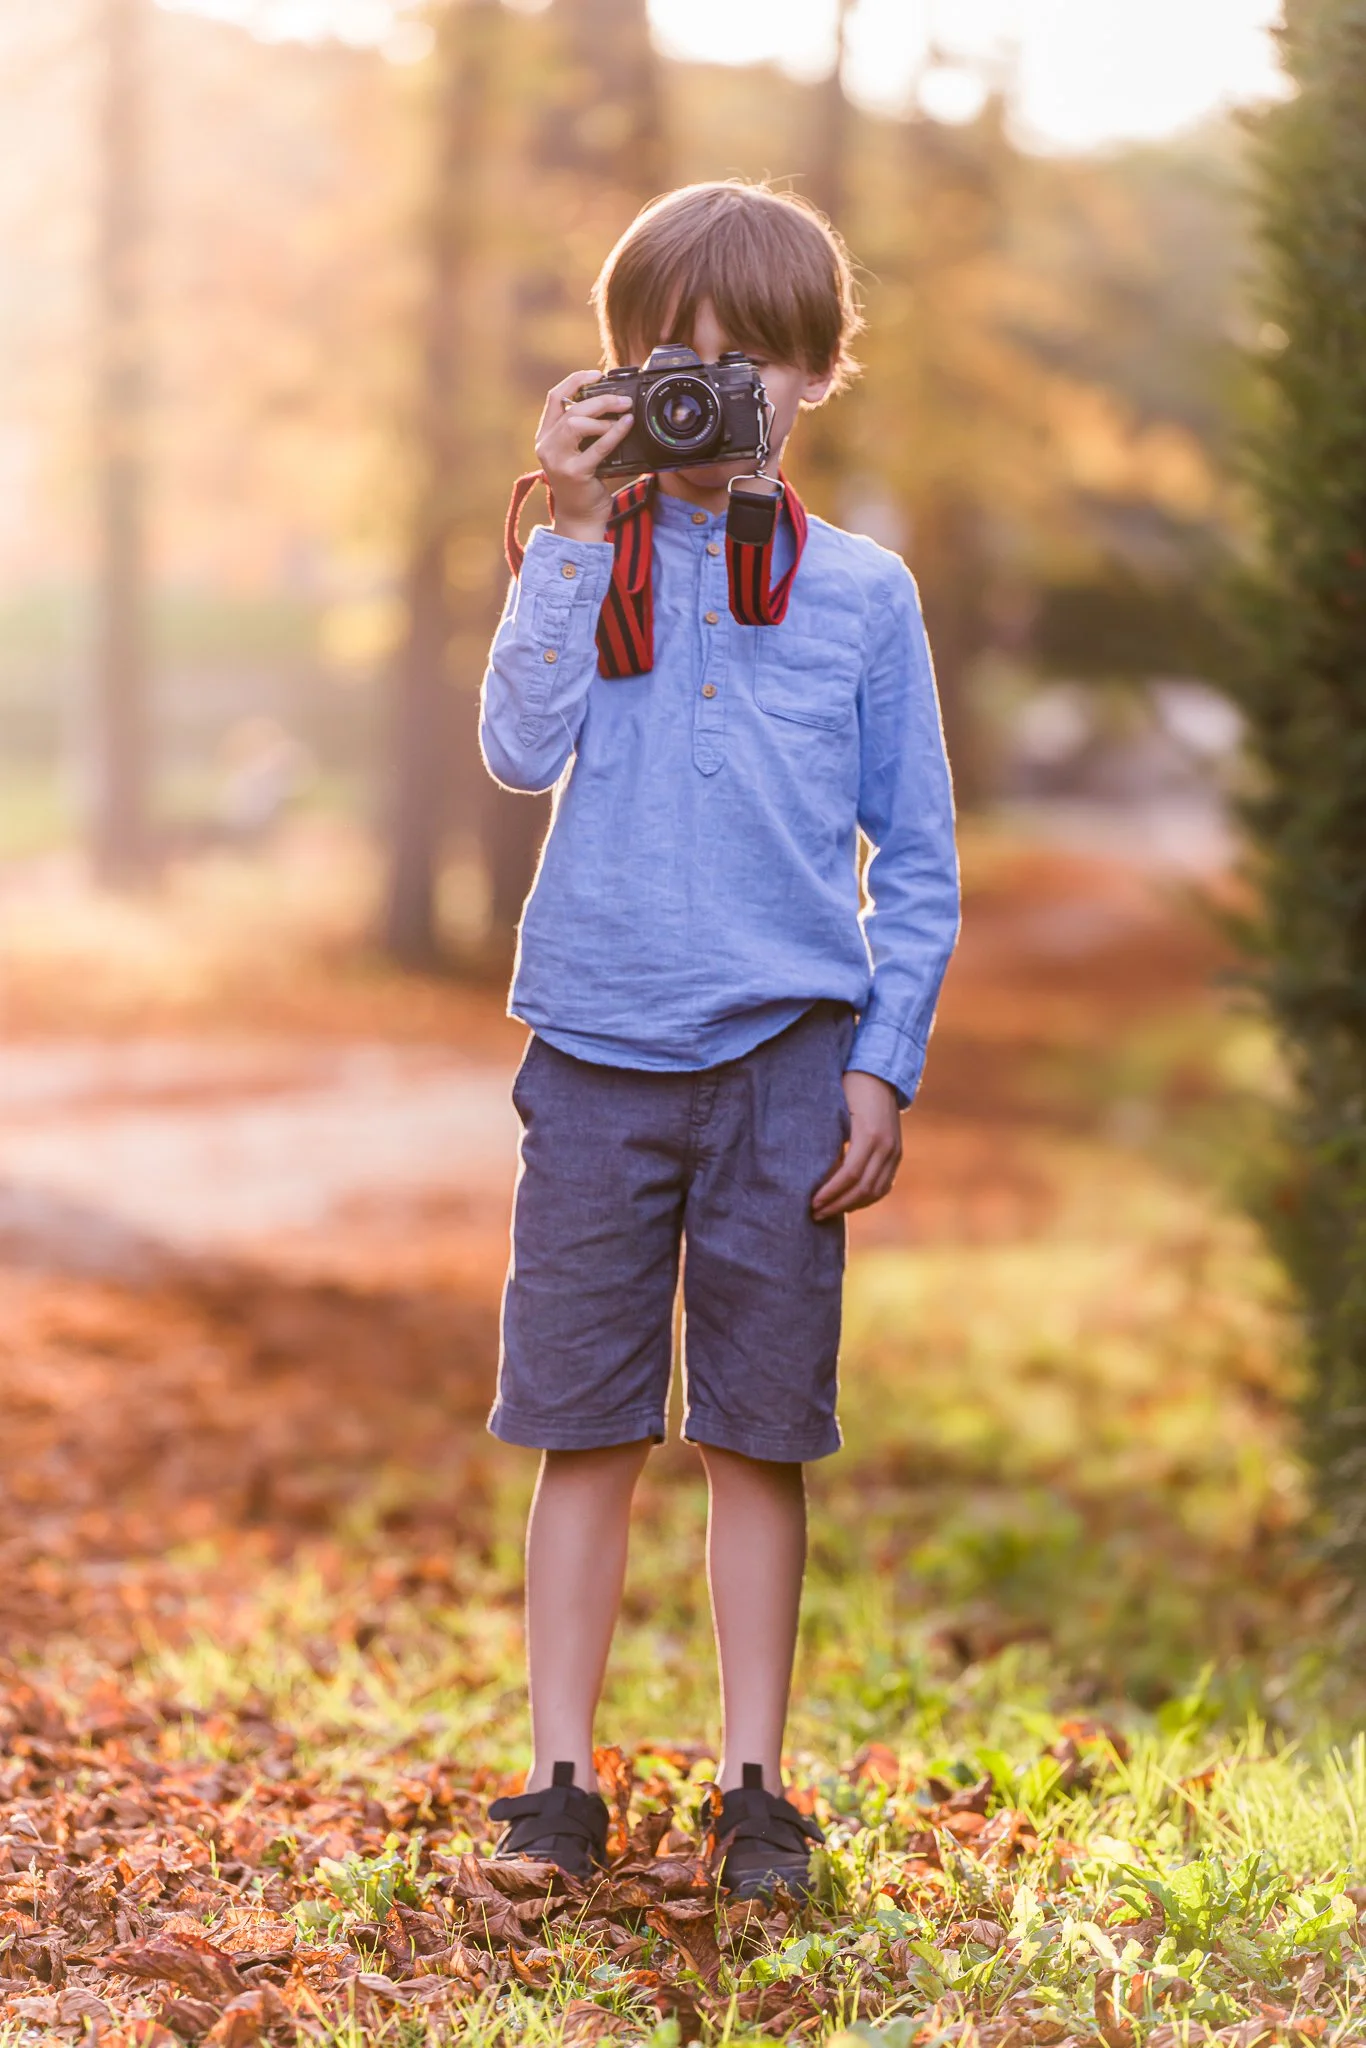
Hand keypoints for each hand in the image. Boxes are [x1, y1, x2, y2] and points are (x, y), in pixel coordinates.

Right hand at [534, 369, 634, 543]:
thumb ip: (583, 430)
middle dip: (599, 398)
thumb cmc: (582, 484)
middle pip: (569, 409)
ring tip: (623, 415)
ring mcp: (558, 460)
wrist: (580, 518)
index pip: (554, 397)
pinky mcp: (574, 473)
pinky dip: (614, 432)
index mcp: (546, 436)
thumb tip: (609, 402)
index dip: (575, 380)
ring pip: (576, 423)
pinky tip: (626, 425)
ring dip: (604, 415)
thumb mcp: (577, 451)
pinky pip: (597, 447)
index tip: (596, 374)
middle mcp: (547, 446)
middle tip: (622, 400)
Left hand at [811, 1071, 902, 1219]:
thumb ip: (830, 1141)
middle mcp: (887, 1146)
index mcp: (869, 1134)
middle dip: (838, 1205)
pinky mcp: (897, 1153)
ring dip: (852, 1205)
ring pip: (876, 1191)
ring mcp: (895, 1150)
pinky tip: (848, 1202)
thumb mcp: (836, 1111)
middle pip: (864, 1188)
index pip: (849, 1174)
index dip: (830, 1193)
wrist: (879, 1073)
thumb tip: (816, 1175)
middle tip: (815, 1214)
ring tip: (829, 1211)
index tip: (811, 1203)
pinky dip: (867, 1197)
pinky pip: (884, 1184)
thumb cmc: (849, 1088)